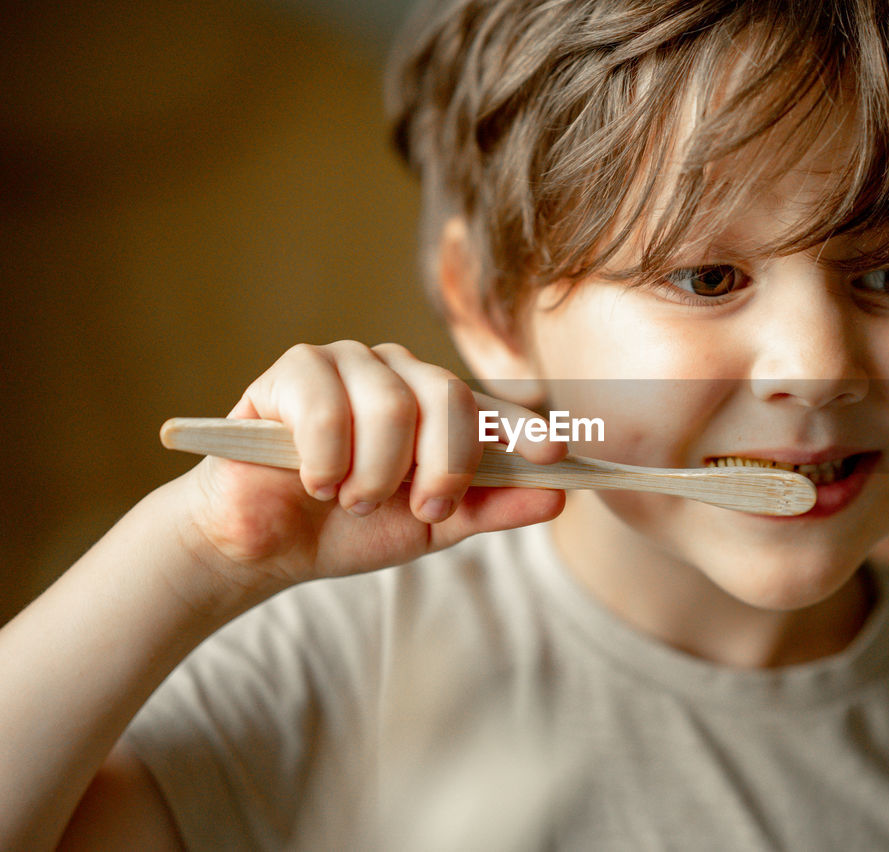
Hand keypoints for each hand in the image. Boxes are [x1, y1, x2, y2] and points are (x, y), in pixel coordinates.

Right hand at [174, 341, 565, 601]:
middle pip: (447, 397)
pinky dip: (327, 460)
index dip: (522, 427)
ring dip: (374, 474)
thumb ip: (490, 508)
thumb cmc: (347, 527)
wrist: (264, 546)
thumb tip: (558, 499)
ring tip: (351, 500)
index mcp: (436, 405)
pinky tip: (314, 481)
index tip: (553, 454)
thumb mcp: (430, 528)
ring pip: (391, 405)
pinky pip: (329, 406)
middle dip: (441, 466)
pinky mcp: (296, 369)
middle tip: (420, 508)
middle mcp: (399, 373)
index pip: (489, 407)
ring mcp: (348, 363)